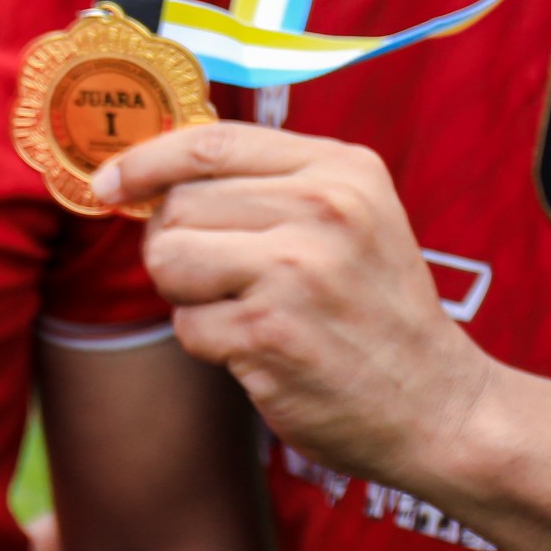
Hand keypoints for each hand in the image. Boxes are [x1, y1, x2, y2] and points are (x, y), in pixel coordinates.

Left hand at [99, 123, 494, 494]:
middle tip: (236, 281)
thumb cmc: (373, 310)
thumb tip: (144, 169)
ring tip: (248, 311)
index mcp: (342, 170)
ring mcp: (297, 270)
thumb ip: (262, 183)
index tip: (110, 183)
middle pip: (177, 206)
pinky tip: (264, 350)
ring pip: (167, 259)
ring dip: (188, 295)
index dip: (144, 160)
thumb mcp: (348, 219)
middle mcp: (323, 210)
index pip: (209, 142)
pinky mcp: (271, 332)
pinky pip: (186, 325)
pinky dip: (211, 344)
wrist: (441, 409)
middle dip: (182, 247)